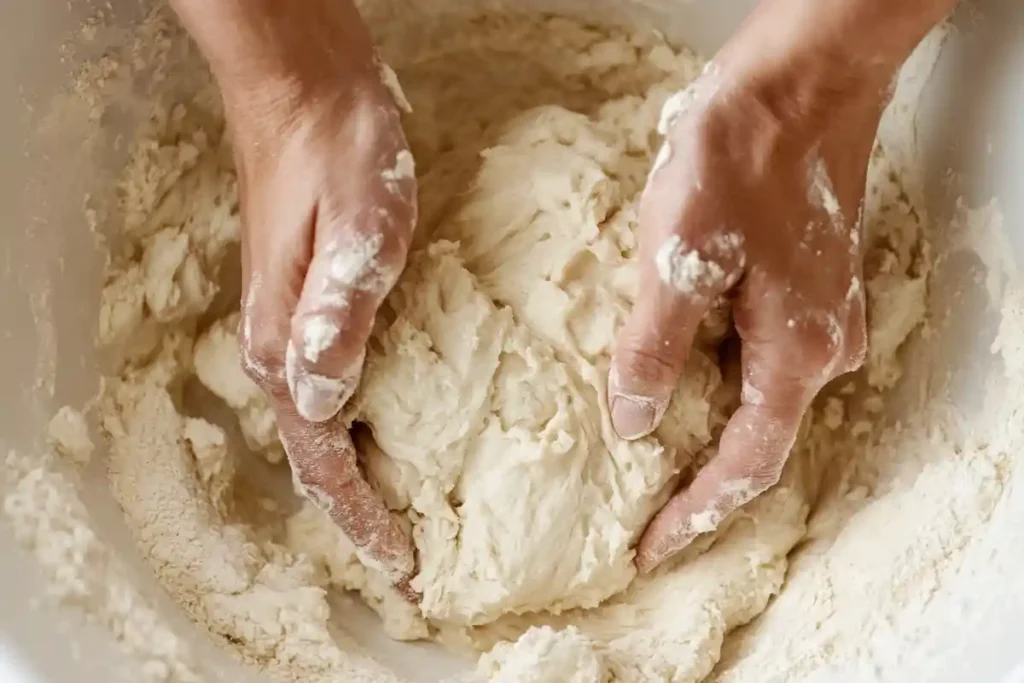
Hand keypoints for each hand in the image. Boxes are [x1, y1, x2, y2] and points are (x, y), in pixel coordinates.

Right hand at [173, 0, 417, 586]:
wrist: (307, 90)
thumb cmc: (337, 150)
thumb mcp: (360, 226)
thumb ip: (341, 314)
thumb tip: (324, 400)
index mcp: (288, 341)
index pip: (321, 457)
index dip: (360, 517)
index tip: (404, 563)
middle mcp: (281, 345)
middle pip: (319, 454)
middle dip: (363, 511)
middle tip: (415, 557)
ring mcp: (294, 324)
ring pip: (327, 425)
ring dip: (367, 474)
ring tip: (413, 512)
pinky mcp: (314, 302)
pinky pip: (338, 387)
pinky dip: (370, 428)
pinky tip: (405, 433)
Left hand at [610, 16, 895, 572]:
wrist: (798, 83)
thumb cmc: (743, 157)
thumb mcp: (680, 258)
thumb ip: (657, 348)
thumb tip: (636, 421)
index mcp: (797, 352)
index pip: (745, 464)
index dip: (696, 513)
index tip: (652, 548)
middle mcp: (822, 346)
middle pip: (758, 437)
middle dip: (700, 478)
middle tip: (643, 510)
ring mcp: (821, 315)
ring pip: (757, 395)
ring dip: (707, 426)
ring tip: (649, 452)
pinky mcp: (805, 285)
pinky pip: (760, 355)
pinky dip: (717, 377)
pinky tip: (677, 372)